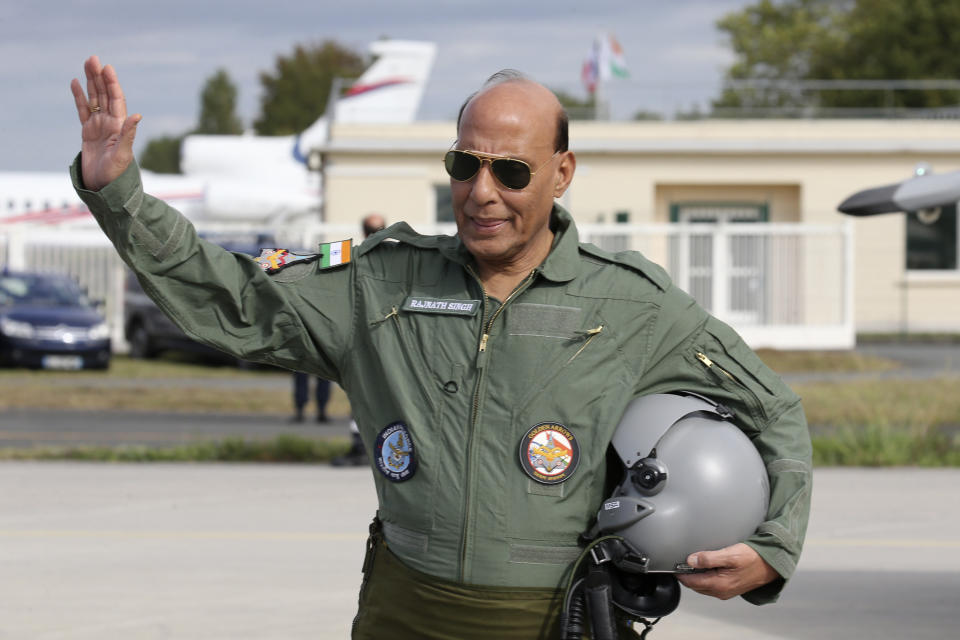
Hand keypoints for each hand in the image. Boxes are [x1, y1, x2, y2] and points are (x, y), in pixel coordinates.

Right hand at [70, 56, 140, 190]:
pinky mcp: (88, 132)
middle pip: (104, 95)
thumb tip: (137, 116)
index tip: (107, 68)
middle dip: (99, 77)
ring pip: (93, 99)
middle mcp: (110, 124)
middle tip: (93, 58)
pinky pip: (83, 111)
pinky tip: (76, 83)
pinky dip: (79, 97)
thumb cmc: (116, 174)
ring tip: (87, 64)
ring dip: (90, 82)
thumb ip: (129, 134)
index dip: (112, 84)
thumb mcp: (123, 154)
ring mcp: (99, 127)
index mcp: (119, 127)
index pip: (116, 100)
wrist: (105, 188)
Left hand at [675, 543, 778, 599]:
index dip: (680, 572)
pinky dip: (705, 576)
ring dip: (696, 576)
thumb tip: (691, 560)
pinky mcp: (730, 587)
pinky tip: (706, 566)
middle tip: (680, 561)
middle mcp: (721, 591)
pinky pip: (711, 584)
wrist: (771, 565)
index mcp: (719, 584)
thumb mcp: (730, 554)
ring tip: (692, 562)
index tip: (673, 563)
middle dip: (687, 574)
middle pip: (695, 585)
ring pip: (703, 585)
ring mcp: (725, 591)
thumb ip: (709, 558)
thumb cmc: (753, 558)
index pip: (691, 582)